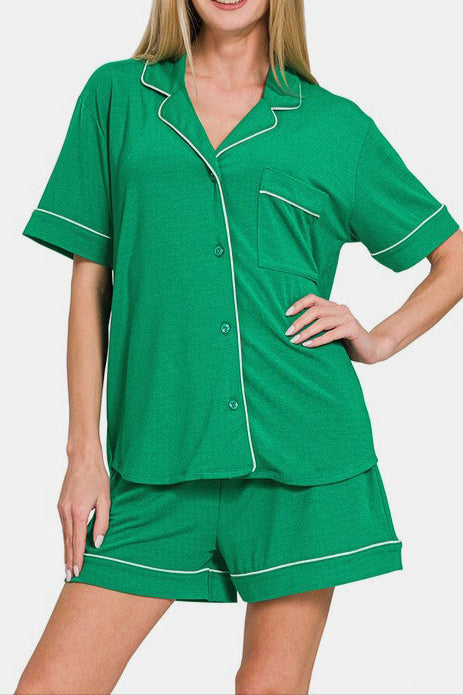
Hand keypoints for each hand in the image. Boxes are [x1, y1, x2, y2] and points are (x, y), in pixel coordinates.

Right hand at [58, 442, 109, 581]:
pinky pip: (64, 526)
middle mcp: (66, 512)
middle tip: (69, 577)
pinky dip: (66, 539)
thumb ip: (102, 522)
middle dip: (69, 560)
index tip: (77, 572)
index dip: (78, 558)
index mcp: (78, 511)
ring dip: (66, 551)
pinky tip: (68, 546)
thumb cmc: (97, 477)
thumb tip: (98, 543)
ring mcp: (61, 508)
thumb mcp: (105, 499)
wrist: (82, 459)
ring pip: (64, 535)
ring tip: (68, 566)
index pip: (78, 541)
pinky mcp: (60, 505)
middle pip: (67, 542)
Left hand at [284, 293, 393, 363]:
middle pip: (315, 311)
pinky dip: (318, 340)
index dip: (298, 304)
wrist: (371, 350)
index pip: (312, 299)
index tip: (286, 314)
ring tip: (295, 341)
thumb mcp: (330, 332)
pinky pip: (331, 334)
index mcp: (333, 307)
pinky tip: (308, 345)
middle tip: (288, 333)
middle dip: (299, 321)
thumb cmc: (347, 342)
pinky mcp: (352, 329)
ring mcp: (347, 318)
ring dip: (306, 332)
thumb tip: (292, 330)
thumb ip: (317, 327)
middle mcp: (340, 309)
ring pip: (322, 322)